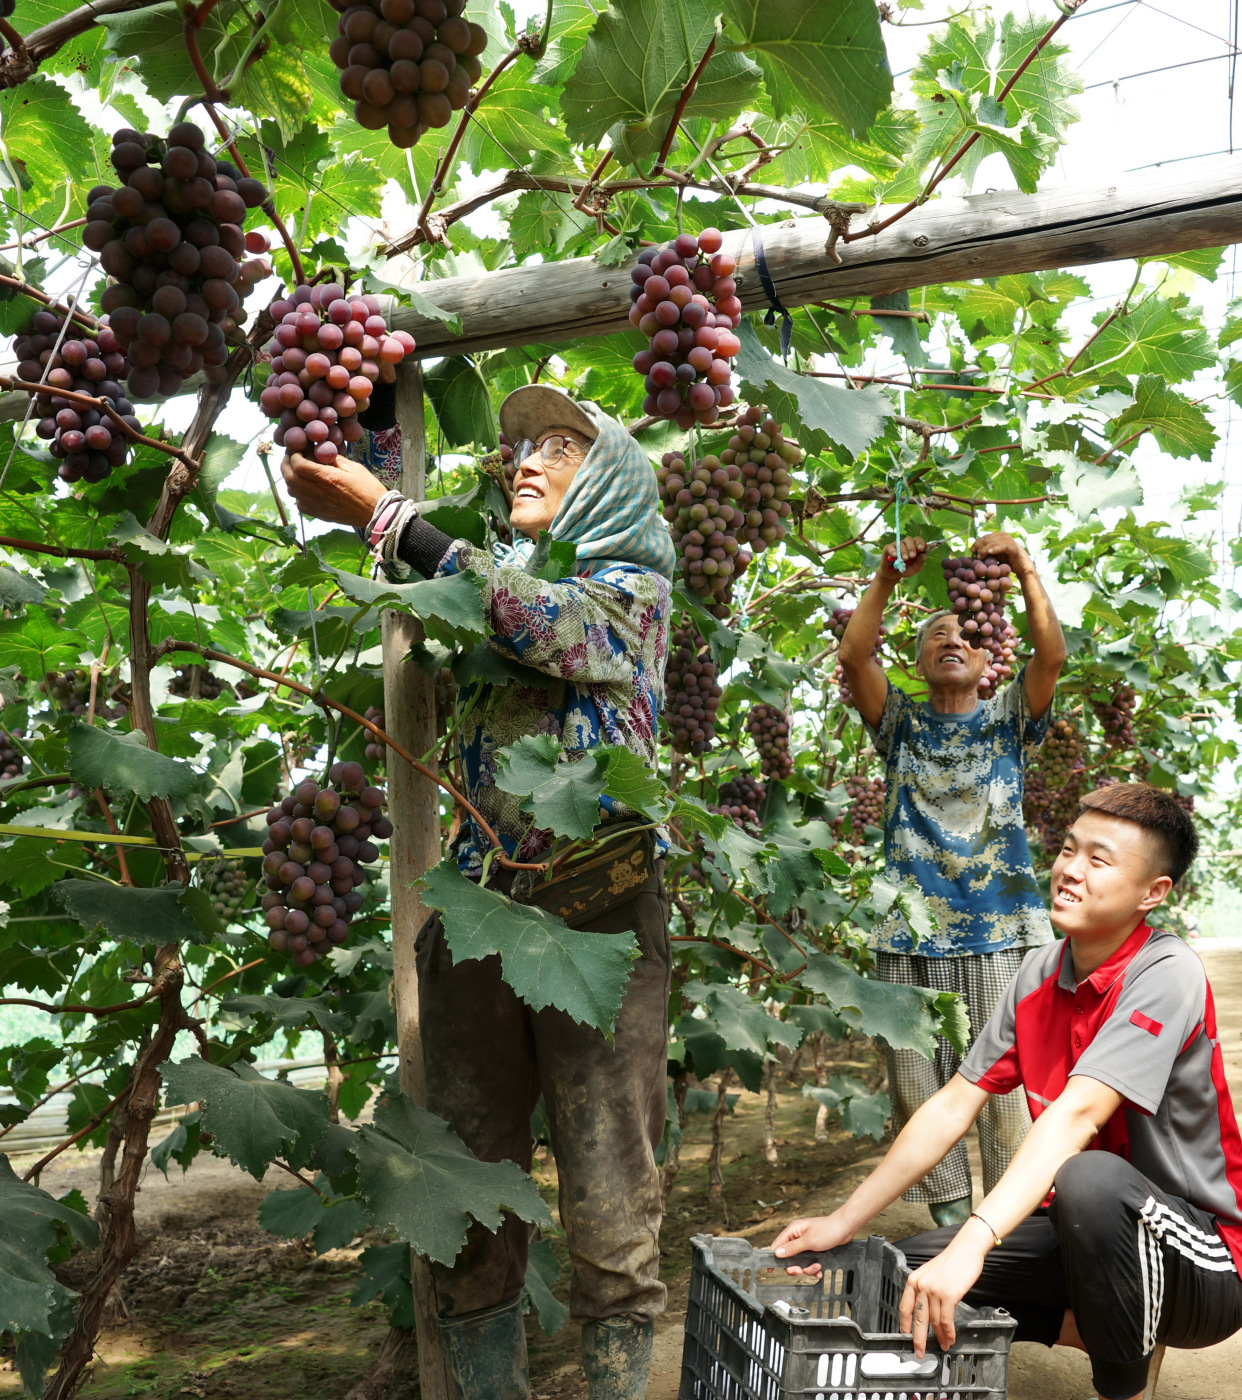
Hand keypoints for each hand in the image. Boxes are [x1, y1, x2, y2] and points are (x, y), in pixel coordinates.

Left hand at [281, 451, 387, 527]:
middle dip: (286, 465)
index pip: (298, 464)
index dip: (294, 455)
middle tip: (290, 457)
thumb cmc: (368, 488)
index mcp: (327, 478)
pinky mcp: (319, 514)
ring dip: (290, 479)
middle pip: (289, 478)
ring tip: (296, 471)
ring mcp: (316, 505)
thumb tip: (318, 452)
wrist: (376, 512)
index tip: (297, 449)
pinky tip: (305, 489)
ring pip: (291, 491)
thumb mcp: (353, 467)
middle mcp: (318, 492)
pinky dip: (297, 495)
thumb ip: (333, 459)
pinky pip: (299, 504)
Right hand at [770, 1213, 852, 1275]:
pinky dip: (813, 1268)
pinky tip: (819, 1269)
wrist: (845, 1229)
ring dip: (808, 1268)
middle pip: (788, 1257)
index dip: (774, 1257)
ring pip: (799, 1262)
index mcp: (793, 1231)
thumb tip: (777, 1253)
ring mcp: (805, 1243)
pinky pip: (808, 1262)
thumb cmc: (828, 1230)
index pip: (777, 1245)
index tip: (772, 1269)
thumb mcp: (808, 1241)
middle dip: (796, 1266)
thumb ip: (792, 1248)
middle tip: (801, 1270)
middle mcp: (797, 1237)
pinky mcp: (813, 1249)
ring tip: (817, 1266)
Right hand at [879, 535, 927, 582]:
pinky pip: (890, 547)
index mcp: (914, 546)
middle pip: (909, 539)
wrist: (893, 575)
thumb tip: (924, 554)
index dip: (920, 543)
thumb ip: (919, 562)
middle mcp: (906, 544)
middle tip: (912, 556)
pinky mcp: (888, 548)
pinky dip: (893, 551)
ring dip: (903, 551)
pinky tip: (895, 556)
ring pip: (900, 543)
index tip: (920, 549)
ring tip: (904, 559)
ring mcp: (896, 545)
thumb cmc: (905, 569)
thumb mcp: (914, 569)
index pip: (918, 540)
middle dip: (911, 548)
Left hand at [899, 1231, 988, 1356]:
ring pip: (934, 1321)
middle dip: (918, 1339)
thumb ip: (926, 1292)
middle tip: (919, 1352)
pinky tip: (950, 1338)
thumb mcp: (931, 1275)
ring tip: (944, 1345)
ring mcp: (934, 1290)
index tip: (906, 1337)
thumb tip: (927, 1313)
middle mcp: (920, 1285)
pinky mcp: (948, 1295)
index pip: (905, 1307)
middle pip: (917, 1318)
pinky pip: (946, 1320)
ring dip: (940, 1337)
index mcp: (914, 1280)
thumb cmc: (951, 1263)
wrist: (965, 1250)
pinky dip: (948, 1332)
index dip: (905, 1324)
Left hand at [971, 531, 1030, 575]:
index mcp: (998, 535)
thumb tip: (972, 550)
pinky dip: (995, 548)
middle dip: (979, 547)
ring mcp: (1008, 540)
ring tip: (980, 556)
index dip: (977, 543)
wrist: (1019, 564)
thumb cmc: (1005, 558)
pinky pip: (1003, 546)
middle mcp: (1003, 535)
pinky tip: (989, 552)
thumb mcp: (994, 552)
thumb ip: (986, 549)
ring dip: (985, 549)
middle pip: (987, 539)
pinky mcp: (1012, 547)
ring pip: (993, 542)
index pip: (984, 537)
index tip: (972, 551)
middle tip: (975, 555)